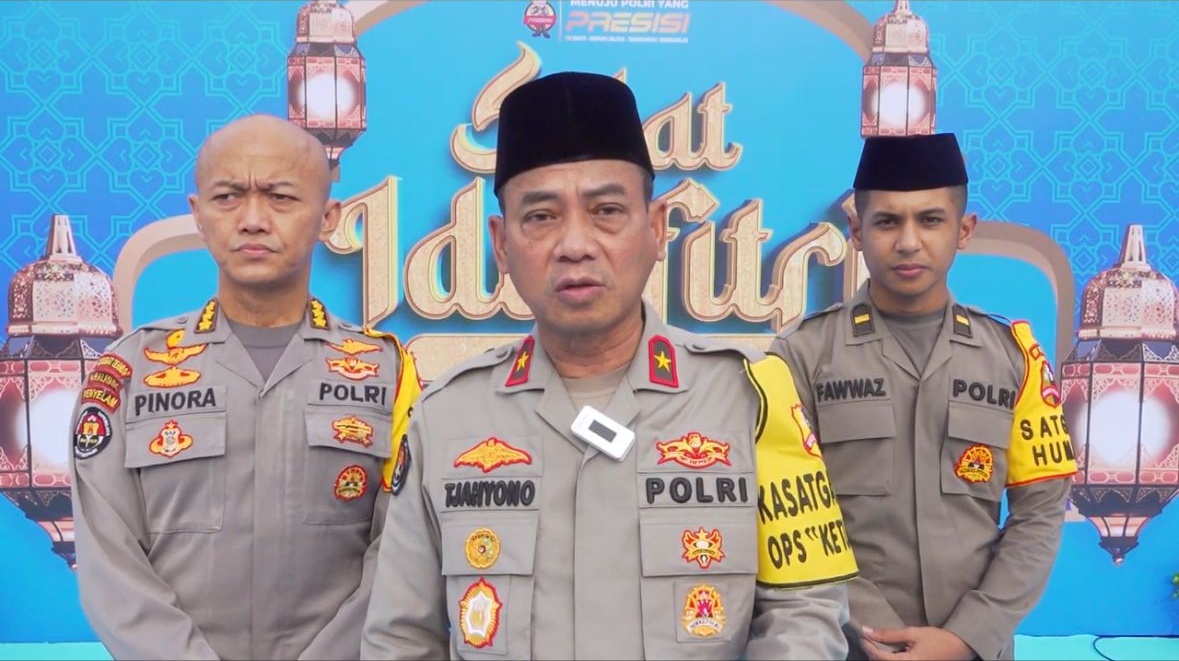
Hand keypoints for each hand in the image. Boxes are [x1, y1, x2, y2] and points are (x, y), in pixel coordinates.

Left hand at [860, 626, 974, 660]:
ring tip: (876, 642)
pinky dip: (888, 659)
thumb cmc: (938, 639)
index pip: (879, 657)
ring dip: (879, 656)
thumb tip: (867, 631)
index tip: (863, 635)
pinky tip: (887, 650)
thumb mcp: (913, 633)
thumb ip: (889, 634)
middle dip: (871, 651)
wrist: (959, 648)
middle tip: (868, 637)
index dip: (868, 646)